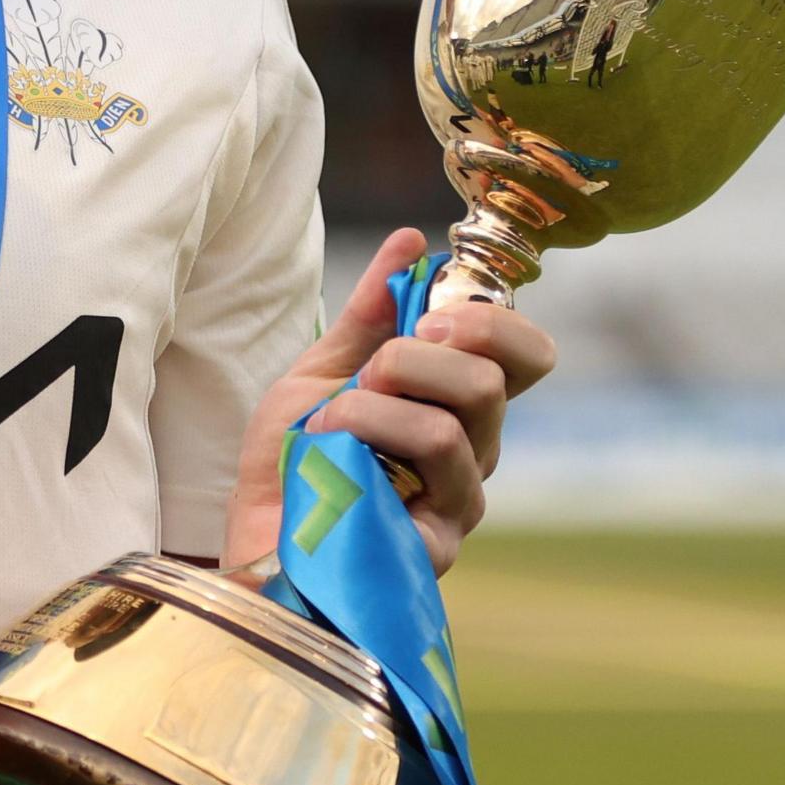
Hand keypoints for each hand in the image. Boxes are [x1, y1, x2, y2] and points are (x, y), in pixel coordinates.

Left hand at [217, 229, 557, 578]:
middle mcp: (476, 452)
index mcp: (461, 406)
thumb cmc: (295, 460)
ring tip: (329, 423)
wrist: (256, 533)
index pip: (529, 355)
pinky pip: (422, 470)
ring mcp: (460, 502)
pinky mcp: (437, 545)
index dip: (492, 321)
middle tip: (367, 374)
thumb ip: (370, 312)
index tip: (429, 315)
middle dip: (415, 358)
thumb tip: (411, 240)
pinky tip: (325, 454)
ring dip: (375, 404)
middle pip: (490, 380)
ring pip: (452, 424)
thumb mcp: (325, 369)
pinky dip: (363, 440)